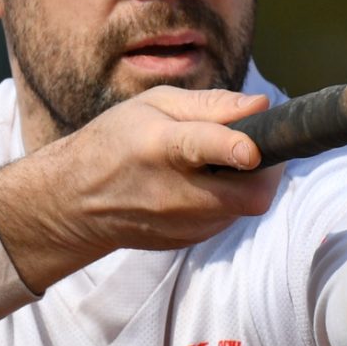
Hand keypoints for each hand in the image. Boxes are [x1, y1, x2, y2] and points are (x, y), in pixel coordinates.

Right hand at [0, 87, 281, 292]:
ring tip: (221, 162)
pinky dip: (230, 197)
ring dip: (248, 181)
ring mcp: (182, 224)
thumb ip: (211, 104)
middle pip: (248, 194)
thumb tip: (262, 105)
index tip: (254, 149)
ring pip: (245, 206)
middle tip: (261, 145)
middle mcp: (172, 192)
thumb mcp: (153, 104)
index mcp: (158, 147)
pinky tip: (204, 184)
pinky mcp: (189, 241)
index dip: (233, 148)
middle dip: (270, 168)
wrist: (76, 203)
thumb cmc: (116, 141)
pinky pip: (229, 217)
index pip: (200, 149)